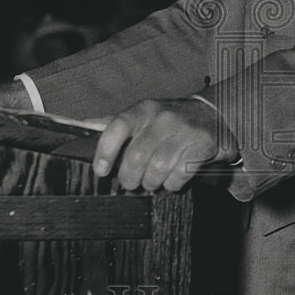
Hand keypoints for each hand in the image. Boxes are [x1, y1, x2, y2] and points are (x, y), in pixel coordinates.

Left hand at [92, 97, 238, 192]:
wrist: (213, 115)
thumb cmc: (168, 121)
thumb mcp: (143, 115)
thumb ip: (114, 123)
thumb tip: (81, 125)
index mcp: (143, 109)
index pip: (117, 126)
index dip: (105, 151)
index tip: (100, 172)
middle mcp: (163, 117)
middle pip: (136, 157)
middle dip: (130, 178)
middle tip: (131, 183)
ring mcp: (184, 131)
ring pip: (157, 170)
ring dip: (152, 183)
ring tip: (153, 181)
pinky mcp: (203, 145)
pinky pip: (179, 176)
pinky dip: (172, 184)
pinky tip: (173, 178)